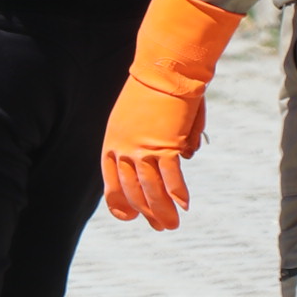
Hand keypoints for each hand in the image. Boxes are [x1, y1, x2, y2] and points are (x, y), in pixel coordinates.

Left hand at [99, 0, 244, 230]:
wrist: (164, 69)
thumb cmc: (158, 88)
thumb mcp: (148, 117)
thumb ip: (160, 140)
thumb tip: (185, 157)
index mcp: (112, 141)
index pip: (111, 180)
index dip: (120, 201)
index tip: (129, 216)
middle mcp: (123, 148)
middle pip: (131, 189)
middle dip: (145, 212)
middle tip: (159, 227)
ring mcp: (142, 149)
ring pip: (150, 189)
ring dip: (162, 211)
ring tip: (172, 225)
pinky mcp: (164, 145)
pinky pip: (171, 177)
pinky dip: (177, 194)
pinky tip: (184, 206)